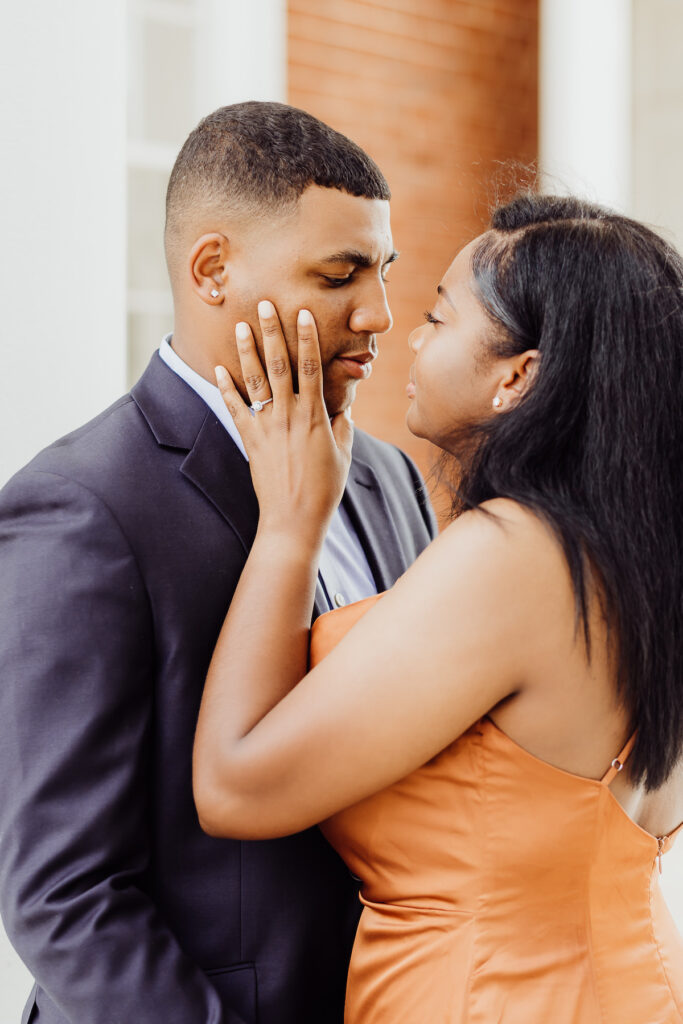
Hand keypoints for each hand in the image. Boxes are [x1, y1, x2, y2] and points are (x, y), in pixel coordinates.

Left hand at [215, 300, 353, 545]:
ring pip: (255, 381)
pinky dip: (226, 388)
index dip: (307, 338)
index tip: (303, 313)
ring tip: (239, 326)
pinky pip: (236, 409)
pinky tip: (218, 369)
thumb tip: (345, 407)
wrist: (294, 519)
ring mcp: (267, 427)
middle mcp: (289, 415)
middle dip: (272, 332)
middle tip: (264, 304)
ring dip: (246, 351)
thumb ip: (343, 426)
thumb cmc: (324, 489)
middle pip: (279, 365)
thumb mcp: (343, 454)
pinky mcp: (250, 441)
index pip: (312, 368)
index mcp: (315, 416)